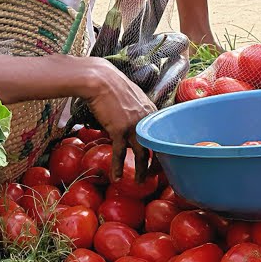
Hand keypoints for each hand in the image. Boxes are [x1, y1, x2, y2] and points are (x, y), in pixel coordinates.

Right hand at [81, 57, 155, 179]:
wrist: (99, 79)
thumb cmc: (111, 85)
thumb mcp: (132, 96)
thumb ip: (138, 110)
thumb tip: (135, 122)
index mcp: (151, 111)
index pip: (161, 135)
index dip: (161, 150)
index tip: (159, 160)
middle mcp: (146, 120)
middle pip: (156, 147)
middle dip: (156, 165)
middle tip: (154, 176)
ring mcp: (134, 126)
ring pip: (142, 154)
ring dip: (142, 171)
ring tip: (141, 182)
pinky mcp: (119, 130)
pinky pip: (119, 153)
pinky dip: (118, 167)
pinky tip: (117, 177)